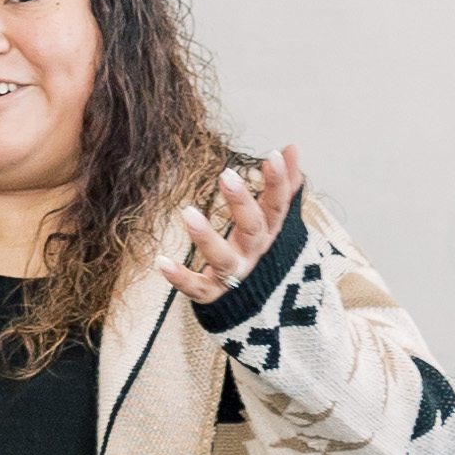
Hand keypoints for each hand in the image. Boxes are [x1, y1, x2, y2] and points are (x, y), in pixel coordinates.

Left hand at [157, 145, 306, 305]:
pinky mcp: (213, 294)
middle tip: (227, 175)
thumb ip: (283, 184)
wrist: (263, 306)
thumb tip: (293, 148)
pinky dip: (180, 277)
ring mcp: (235, 275)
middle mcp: (255, 254)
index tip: (273, 155)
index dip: (278, 182)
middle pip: (252, 229)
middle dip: (241, 203)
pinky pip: (197, 288)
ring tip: (187, 212)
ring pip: (223, 259)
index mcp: (270, 233)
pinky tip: (161, 261)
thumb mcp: (273, 218)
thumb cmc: (262, 250)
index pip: (278, 206)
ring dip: (205, 237)